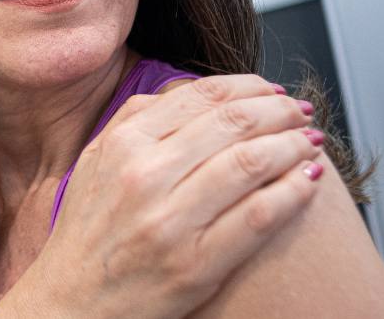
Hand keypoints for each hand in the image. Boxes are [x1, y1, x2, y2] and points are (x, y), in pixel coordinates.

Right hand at [0, 75, 323, 317]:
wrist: (72, 302)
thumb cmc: (88, 234)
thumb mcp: (96, 163)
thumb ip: (136, 122)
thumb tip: (192, 91)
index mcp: (123, 145)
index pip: (200, 96)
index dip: (247, 87)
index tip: (270, 90)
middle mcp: (145, 176)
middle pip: (233, 123)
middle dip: (279, 111)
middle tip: (301, 110)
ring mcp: (171, 221)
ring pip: (252, 163)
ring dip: (294, 145)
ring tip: (311, 141)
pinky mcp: (197, 264)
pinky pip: (260, 216)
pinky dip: (294, 191)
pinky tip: (309, 180)